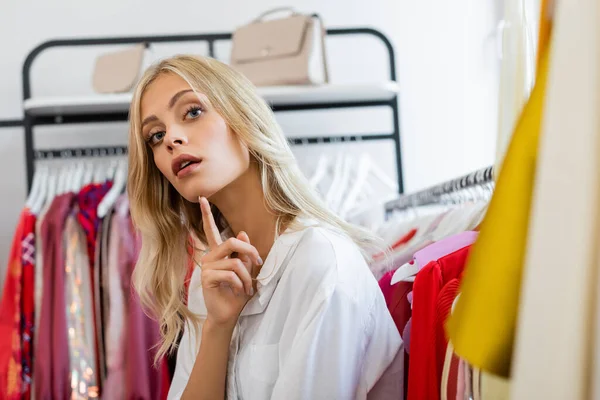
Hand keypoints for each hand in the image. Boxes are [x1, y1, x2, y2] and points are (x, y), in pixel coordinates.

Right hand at [198, 197, 261, 327]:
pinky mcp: (207, 278)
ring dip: (247, 277)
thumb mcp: (247, 271)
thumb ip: (244, 254)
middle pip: (232, 242)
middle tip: (258, 263)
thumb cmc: (238, 292)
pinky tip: (238, 291)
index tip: (202, 198)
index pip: (211, 230)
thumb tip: (243, 233)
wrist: (228, 314)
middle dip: (250, 251)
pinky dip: (240, 284)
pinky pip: (231, 275)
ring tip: (247, 288)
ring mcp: (207, 267)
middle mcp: (210, 257)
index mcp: (218, 252)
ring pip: (235, 262)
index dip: (206, 214)